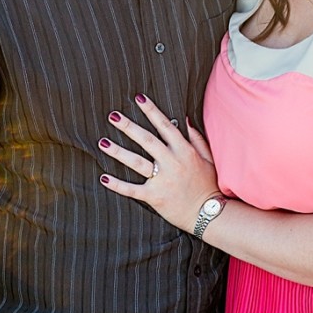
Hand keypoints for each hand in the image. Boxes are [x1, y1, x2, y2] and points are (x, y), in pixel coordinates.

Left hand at [98, 95, 219, 233]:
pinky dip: (117, 185)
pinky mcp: (154, 197)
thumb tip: (186, 118)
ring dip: (118, 152)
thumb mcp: (208, 158)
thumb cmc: (208, 185)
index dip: (151, 111)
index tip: (139, 99)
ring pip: (136, 162)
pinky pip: (132, 190)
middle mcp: (172, 163)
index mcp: (185, 151)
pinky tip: (104, 178)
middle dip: (129, 127)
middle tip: (113, 116)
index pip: (165, 126)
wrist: (209, 214)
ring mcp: (162, 180)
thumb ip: (197, 138)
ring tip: (103, 142)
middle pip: (147, 140)